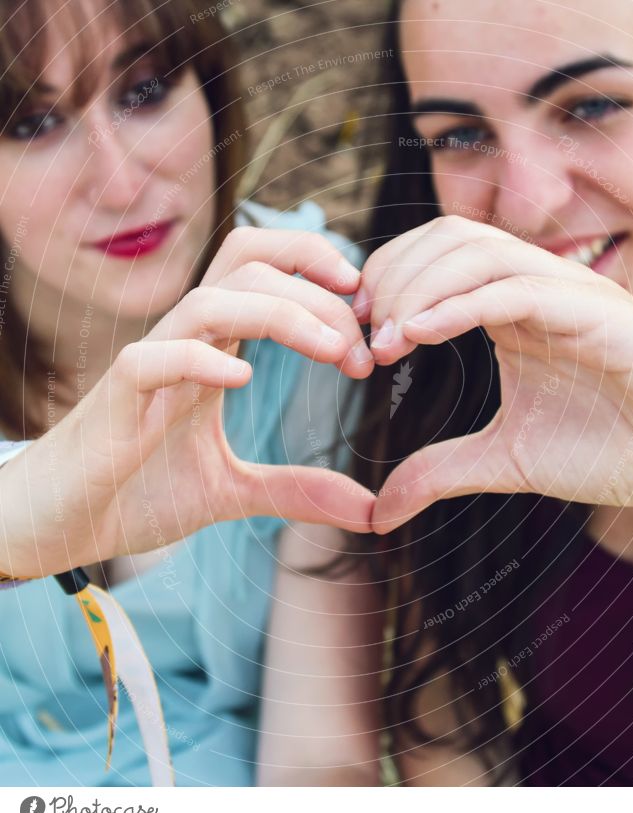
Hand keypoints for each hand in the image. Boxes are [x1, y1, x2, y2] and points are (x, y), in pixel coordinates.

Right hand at [0, 228, 376, 578]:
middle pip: (248, 262)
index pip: (263, 269)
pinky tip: (243, 379)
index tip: (369, 315)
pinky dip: (201, 360)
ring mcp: (148, 365)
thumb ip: (297, 489)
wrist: (60, 526)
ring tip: (334, 353)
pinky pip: (153, 358)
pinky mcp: (114, 400)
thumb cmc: (137, 493)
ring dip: (284, 315)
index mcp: (211, 348)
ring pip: (211, 300)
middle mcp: (183, 342)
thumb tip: (367, 507)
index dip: (318, 272)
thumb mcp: (234, 491)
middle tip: (363, 348)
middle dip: (318, 290)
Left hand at [355, 216, 632, 533]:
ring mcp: (569, 292)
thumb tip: (381, 509)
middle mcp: (536, 287)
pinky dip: (462, 304)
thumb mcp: (503, 460)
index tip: (355, 336)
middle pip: (446, 238)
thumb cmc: (610, 448)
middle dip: (391, 277)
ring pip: (478, 250)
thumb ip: (440, 470)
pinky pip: (518, 288)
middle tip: (361, 337)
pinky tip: (419, 335)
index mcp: (511, 307)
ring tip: (385, 342)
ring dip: (418, 287)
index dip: (386, 284)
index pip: (435, 258)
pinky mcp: (599, 312)